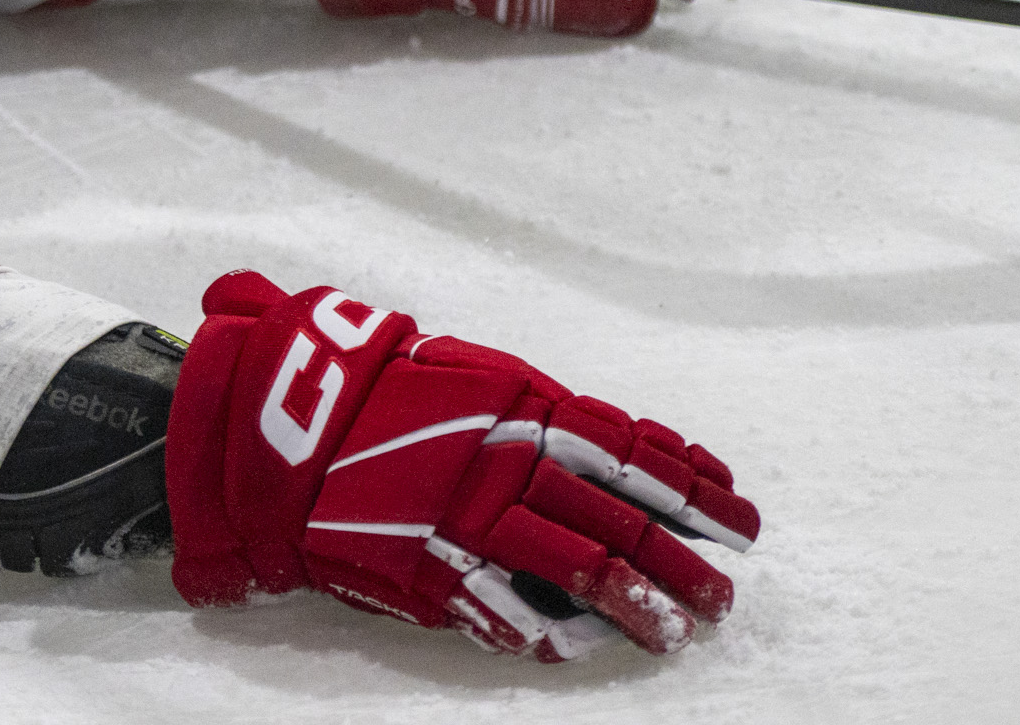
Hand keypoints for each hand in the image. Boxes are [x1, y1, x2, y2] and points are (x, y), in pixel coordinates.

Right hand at [167, 271, 757, 660]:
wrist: (279, 420)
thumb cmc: (375, 387)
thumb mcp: (467, 373)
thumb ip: (537, 407)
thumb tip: (621, 443)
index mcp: (523, 405)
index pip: (634, 451)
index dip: (693, 489)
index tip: (740, 519)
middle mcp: (509, 460)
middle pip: (621, 518)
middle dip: (683, 559)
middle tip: (724, 595)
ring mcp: (470, 517)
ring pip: (578, 567)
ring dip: (636, 605)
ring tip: (674, 632)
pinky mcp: (427, 566)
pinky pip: (502, 606)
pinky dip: (547, 628)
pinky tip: (581, 647)